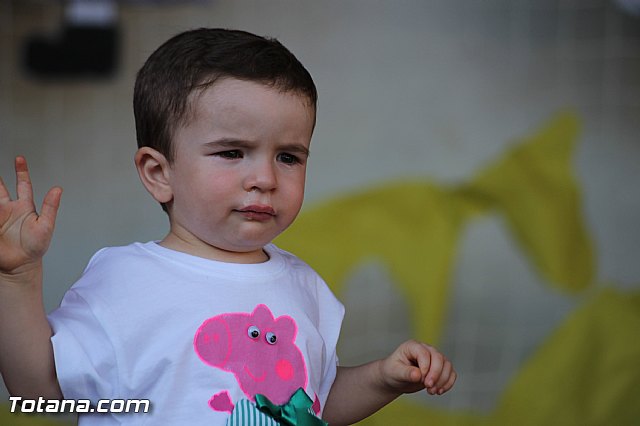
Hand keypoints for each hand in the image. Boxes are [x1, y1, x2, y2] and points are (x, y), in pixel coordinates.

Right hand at [0, 156, 61, 274]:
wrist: (20, 266)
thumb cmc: (35, 247)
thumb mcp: (46, 226)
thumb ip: (50, 207)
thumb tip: (57, 189)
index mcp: (25, 207)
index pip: (23, 184)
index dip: (21, 171)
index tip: (19, 159)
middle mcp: (10, 209)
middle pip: (0, 187)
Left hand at [379, 339, 455, 395]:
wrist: (395, 379)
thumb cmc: (392, 372)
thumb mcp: (395, 372)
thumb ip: (406, 373)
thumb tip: (418, 374)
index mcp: (413, 346)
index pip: (424, 353)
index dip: (425, 367)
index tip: (420, 379)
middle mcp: (425, 349)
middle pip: (439, 358)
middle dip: (436, 374)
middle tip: (428, 387)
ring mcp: (434, 358)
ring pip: (447, 365)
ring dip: (443, 380)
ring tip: (432, 391)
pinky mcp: (439, 368)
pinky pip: (451, 373)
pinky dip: (448, 383)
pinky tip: (439, 391)